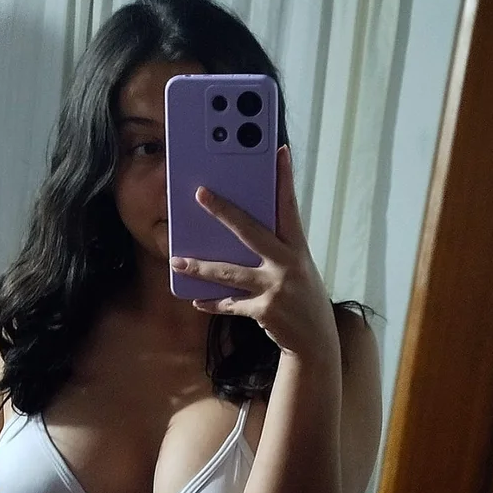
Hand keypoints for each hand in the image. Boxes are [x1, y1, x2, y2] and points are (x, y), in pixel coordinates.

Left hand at [169, 146, 336, 357]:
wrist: (315, 341)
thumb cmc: (302, 298)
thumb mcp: (298, 268)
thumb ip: (276, 250)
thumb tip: (240, 231)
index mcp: (297, 248)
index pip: (290, 206)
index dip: (285, 178)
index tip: (280, 152)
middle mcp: (288, 264)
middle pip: (250, 231)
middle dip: (223, 211)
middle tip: (200, 194)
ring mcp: (276, 288)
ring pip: (229, 272)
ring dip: (199, 268)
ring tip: (176, 261)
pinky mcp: (264, 311)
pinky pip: (230, 304)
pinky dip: (212, 303)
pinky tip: (196, 300)